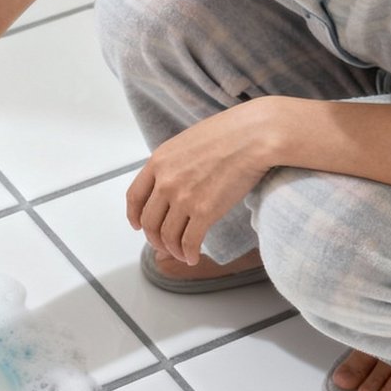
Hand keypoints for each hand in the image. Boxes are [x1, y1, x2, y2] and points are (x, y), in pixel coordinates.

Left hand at [126, 99, 281, 263]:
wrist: (256, 135)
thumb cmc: (230, 133)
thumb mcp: (187, 142)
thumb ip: (173, 163)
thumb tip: (171, 181)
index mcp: (158, 162)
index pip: (134, 197)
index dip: (134, 215)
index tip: (137, 225)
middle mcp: (165, 182)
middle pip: (149, 221)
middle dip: (154, 238)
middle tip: (162, 245)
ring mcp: (183, 198)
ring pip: (167, 235)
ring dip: (172, 250)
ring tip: (180, 254)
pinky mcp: (204, 212)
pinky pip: (189, 241)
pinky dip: (188, 254)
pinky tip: (193, 258)